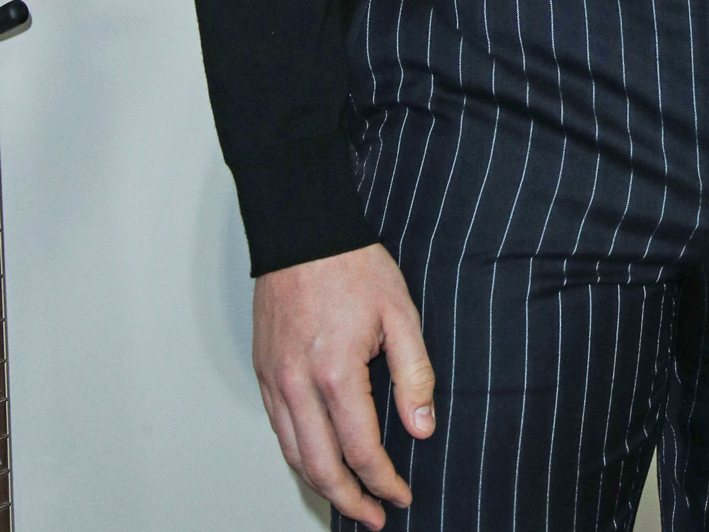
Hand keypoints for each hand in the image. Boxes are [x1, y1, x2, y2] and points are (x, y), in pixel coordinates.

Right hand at [253, 242, 434, 529]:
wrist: (303, 230)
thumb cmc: (352, 264)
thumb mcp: (400, 313)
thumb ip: (414, 374)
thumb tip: (421, 428)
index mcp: (335, 371)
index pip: (360, 450)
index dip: (383, 481)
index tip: (401, 494)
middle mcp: (297, 383)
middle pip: (320, 466)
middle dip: (350, 500)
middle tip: (375, 516)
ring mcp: (274, 379)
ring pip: (293, 454)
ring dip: (321, 485)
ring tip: (349, 499)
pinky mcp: (262, 371)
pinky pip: (278, 429)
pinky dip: (298, 455)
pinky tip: (318, 460)